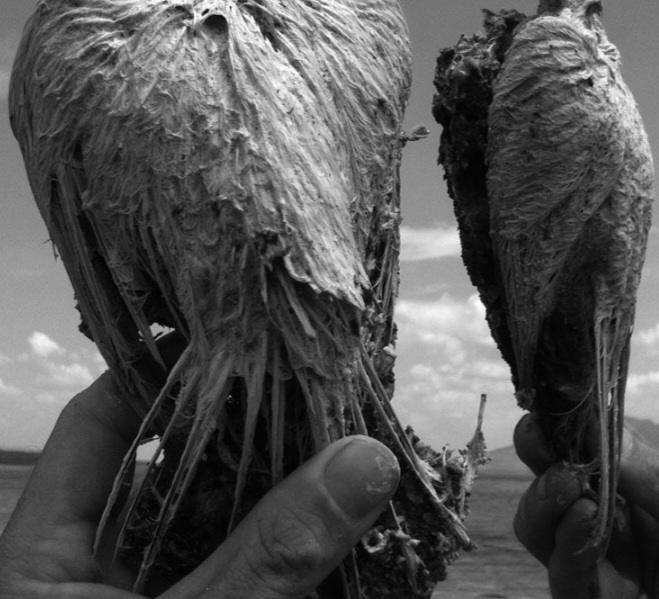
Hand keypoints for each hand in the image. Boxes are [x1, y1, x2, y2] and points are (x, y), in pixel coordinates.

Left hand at [0, 372, 398, 597]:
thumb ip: (264, 560)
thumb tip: (363, 458)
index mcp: (47, 550)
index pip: (102, 419)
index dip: (164, 367)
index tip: (240, 333)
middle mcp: (103, 563)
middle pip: (178, 461)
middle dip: (250, 427)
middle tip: (325, 384)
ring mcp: (162, 594)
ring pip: (229, 517)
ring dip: (290, 489)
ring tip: (357, 441)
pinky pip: (259, 569)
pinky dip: (302, 550)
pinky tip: (357, 523)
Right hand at [513, 413, 658, 598]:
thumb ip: (651, 474)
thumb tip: (593, 422)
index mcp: (644, 496)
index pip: (588, 453)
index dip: (564, 429)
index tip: (549, 408)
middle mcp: (616, 529)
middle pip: (553, 486)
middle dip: (540, 459)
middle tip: (541, 441)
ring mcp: (603, 573)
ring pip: (542, 531)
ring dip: (545, 501)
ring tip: (568, 484)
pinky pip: (565, 580)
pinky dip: (566, 544)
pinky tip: (583, 518)